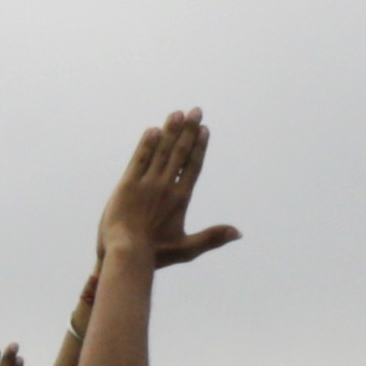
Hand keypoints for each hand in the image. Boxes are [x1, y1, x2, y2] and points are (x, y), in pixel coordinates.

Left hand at [93, 109, 233, 271]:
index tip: (204, 129)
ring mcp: (146, 183)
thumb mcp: (188, 249)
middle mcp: (165, 187)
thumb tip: (239, 232)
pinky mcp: (127, 184)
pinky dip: (146, 144)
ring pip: (161, 151)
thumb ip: (213, 237)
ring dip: (170, 131)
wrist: (126, 254)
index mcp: (180, 199)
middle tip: (196, 111)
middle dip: (188, 130)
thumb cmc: (156, 254)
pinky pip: (139, 158)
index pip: (193, 166)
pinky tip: (153, 130)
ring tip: (178, 113)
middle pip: (180, 153)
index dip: (199, 146)